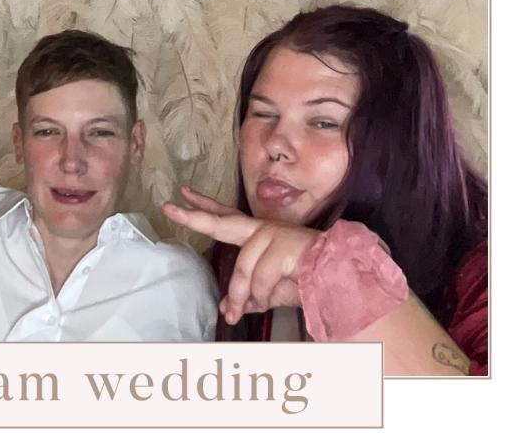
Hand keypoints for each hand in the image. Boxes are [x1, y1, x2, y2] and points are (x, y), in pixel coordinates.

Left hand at [163, 186, 319, 324]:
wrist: (337, 278)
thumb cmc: (303, 280)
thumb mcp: (268, 292)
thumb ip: (246, 297)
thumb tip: (226, 310)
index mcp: (256, 235)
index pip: (224, 216)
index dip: (202, 206)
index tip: (181, 194)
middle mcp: (260, 230)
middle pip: (221, 223)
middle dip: (194, 217)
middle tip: (169, 208)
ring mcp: (271, 236)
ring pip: (243, 269)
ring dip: (243, 295)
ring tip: (242, 311)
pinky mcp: (282, 247)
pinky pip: (260, 279)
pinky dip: (261, 296)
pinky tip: (268, 300)